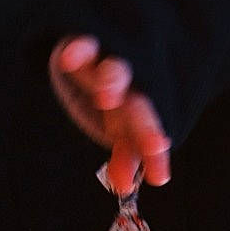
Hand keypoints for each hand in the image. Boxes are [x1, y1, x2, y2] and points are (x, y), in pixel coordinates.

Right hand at [49, 35, 172, 193]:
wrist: (102, 42)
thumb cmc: (114, 94)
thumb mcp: (120, 127)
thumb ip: (127, 157)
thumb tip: (124, 188)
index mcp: (140, 110)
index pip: (149, 135)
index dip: (154, 154)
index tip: (159, 178)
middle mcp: (130, 87)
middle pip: (138, 107)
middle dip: (145, 127)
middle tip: (156, 145)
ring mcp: (107, 64)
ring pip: (115, 71)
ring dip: (112, 82)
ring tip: (107, 98)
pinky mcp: (84, 44)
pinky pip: (83, 43)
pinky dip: (79, 50)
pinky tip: (70, 59)